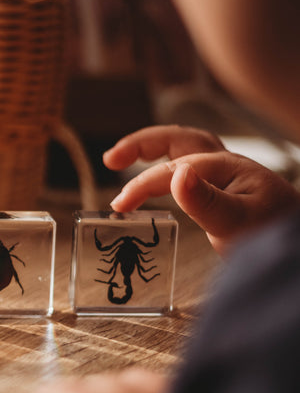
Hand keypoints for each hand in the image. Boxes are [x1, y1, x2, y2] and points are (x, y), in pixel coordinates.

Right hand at [104, 125, 299, 253]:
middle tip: (111, 159)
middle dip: (141, 144)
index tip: (121, 206)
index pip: (173, 168)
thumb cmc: (275, 235)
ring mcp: (224, 178)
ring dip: (151, 151)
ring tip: (120, 163)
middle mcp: (223, 165)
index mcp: (225, 166)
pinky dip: (164, 170)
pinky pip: (187, 169)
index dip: (143, 184)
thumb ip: (207, 201)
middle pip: (177, 141)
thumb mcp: (240, 222)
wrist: (299, 251)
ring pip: (182, 151)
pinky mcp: (222, 194)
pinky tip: (154, 185)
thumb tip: (176, 175)